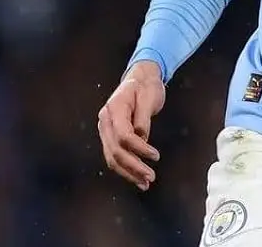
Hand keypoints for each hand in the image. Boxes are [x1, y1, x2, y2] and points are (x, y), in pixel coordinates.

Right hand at [98, 61, 165, 190]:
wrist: (140, 78)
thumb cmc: (146, 86)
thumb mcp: (149, 96)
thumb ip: (144, 118)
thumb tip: (142, 138)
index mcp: (114, 108)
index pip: (124, 135)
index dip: (139, 148)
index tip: (155, 156)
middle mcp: (105, 120)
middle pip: (116, 150)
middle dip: (133, 166)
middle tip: (151, 177)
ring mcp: (105, 129)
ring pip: (112, 157)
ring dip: (128, 173)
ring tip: (145, 183)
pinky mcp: (110, 136)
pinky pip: (114, 156)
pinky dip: (125, 169)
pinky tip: (137, 178)